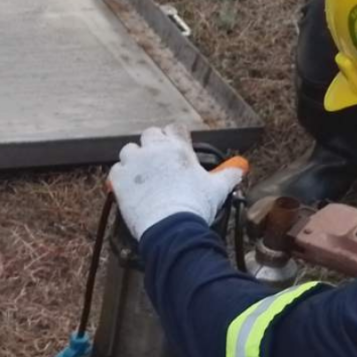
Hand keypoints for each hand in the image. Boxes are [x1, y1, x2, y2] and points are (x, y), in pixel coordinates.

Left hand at [109, 124, 245, 239]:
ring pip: (129, 149)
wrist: (171, 227)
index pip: (175, 129)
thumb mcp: (217, 188)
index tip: (174, 147)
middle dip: (153, 144)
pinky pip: (116, 169)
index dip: (174, 136)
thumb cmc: (195, 206)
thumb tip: (241, 167)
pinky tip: (129, 187)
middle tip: (157, 162)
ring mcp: (135, 163)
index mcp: (178, 148)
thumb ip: (229, 174)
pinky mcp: (120, 178)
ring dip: (134, 158)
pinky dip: (121, 176)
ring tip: (142, 175)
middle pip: (150, 134)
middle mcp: (155, 150)